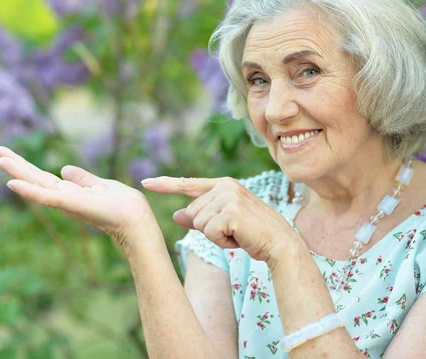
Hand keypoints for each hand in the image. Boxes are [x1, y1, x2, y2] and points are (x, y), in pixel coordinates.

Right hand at [0, 146, 154, 245]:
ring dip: (18, 172)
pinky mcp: (71, 205)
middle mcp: (64, 197)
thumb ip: (82, 178)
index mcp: (69, 192)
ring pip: (36, 185)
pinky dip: (30, 191)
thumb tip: (64, 168)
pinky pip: (46, 198)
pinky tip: (13, 183)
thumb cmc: (121, 204)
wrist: (135, 219)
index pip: (43, 177)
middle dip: (16, 164)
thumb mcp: (99, 185)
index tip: (7, 153)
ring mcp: (66, 202)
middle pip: (35, 179)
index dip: (26, 166)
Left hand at [142, 176, 297, 263]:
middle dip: (208, 228)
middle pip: (192, 213)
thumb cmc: (252, 233)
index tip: (146, 183)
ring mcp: (228, 197)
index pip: (188, 184)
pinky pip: (208, 233)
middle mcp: (225, 186)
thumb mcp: (223, 223)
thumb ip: (199, 217)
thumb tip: (175, 215)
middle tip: (234, 230)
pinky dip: (222, 242)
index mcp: (223, 184)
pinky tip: (239, 238)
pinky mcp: (230, 212)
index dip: (165, 184)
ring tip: (238, 233)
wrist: (279, 243)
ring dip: (216, 236)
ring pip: (199, 224)